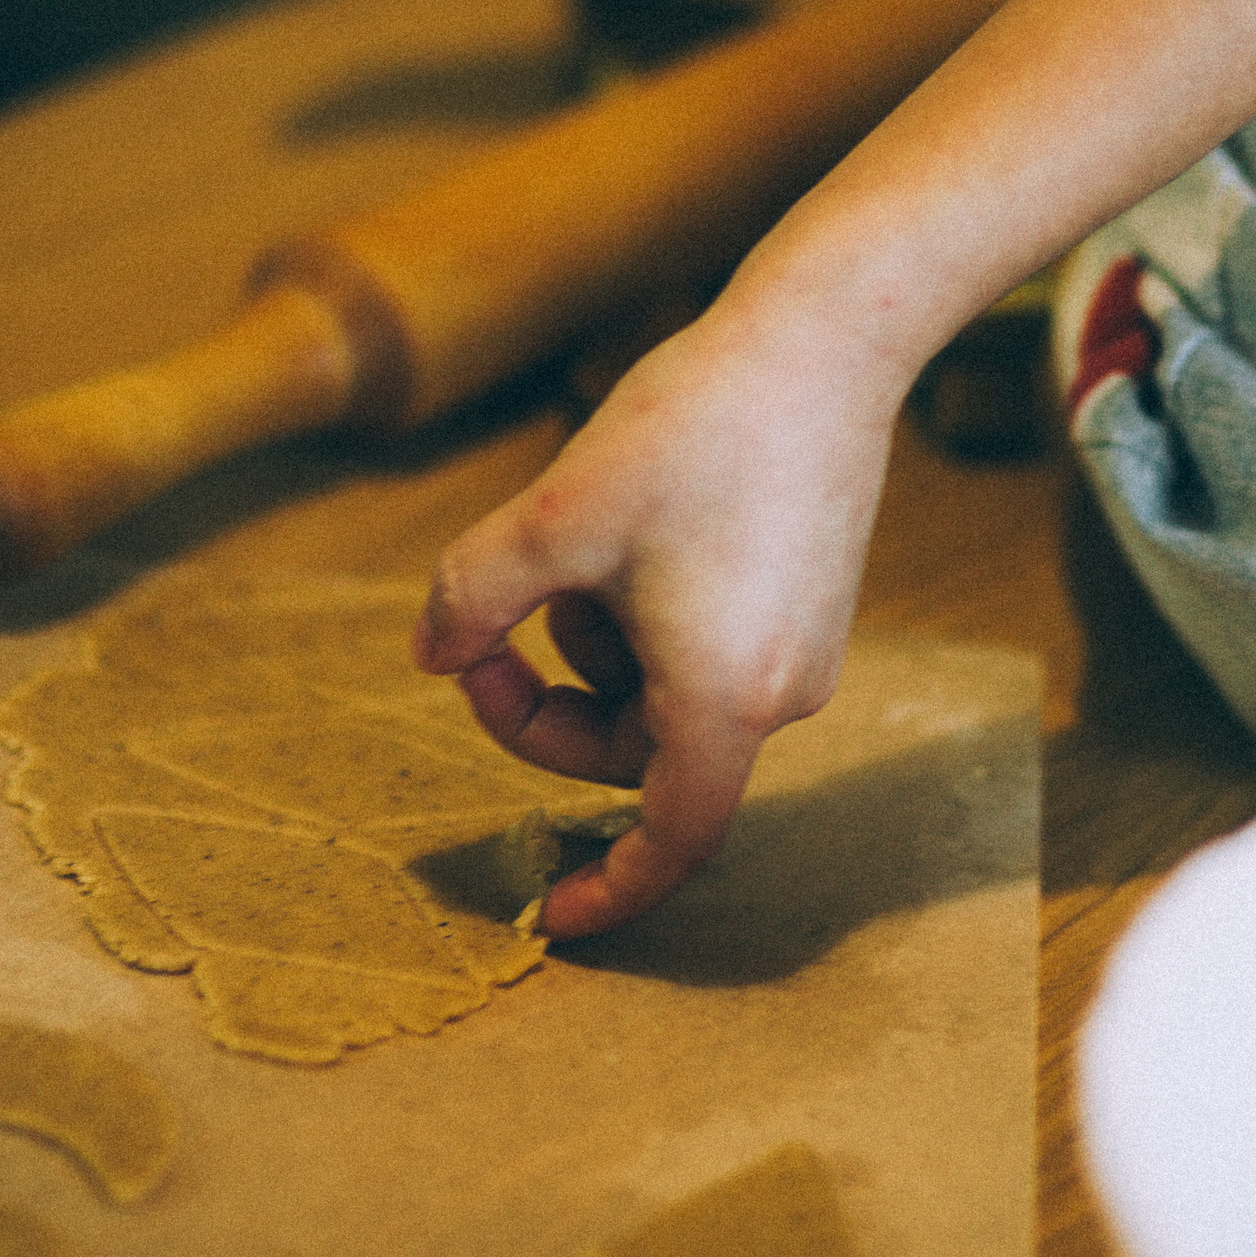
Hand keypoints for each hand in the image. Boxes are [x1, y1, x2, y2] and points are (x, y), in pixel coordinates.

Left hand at [412, 300, 902, 937]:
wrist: (823, 341)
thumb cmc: (695, 429)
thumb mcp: (551, 517)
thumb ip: (472, 600)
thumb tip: (431, 654)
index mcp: (723, 700)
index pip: (667, 841)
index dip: (608, 890)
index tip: (548, 915)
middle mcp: (779, 693)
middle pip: (640, 756)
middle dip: (549, 706)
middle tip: (484, 632)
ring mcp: (802, 649)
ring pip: (663, 697)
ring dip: (593, 648)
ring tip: (573, 542)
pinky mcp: (808, 602)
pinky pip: (703, 651)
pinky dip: (641, 618)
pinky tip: (627, 524)